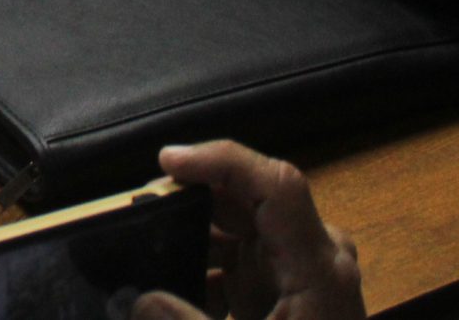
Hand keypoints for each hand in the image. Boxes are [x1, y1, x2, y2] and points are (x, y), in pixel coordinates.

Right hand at [131, 141, 362, 319]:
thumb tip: (140, 299)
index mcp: (318, 269)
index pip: (275, 185)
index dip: (222, 160)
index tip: (168, 162)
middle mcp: (317, 258)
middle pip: (251, 200)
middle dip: (192, 199)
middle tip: (140, 212)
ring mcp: (304, 273)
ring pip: (242, 228)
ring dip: (195, 237)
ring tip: (150, 254)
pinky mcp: (291, 291)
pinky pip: (244, 260)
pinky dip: (209, 269)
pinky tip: (180, 296)